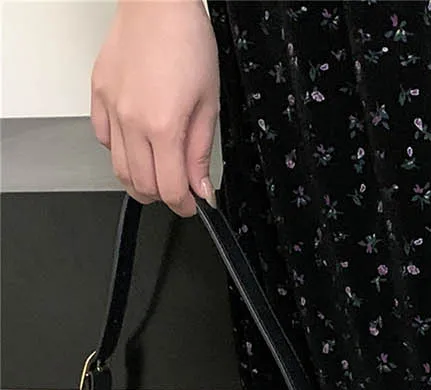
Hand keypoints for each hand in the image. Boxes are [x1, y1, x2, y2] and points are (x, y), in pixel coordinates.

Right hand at [90, 0, 219, 217]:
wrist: (158, 3)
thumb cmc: (187, 43)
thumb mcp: (208, 104)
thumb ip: (200, 153)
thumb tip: (201, 189)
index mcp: (163, 126)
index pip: (169, 188)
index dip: (184, 205)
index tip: (193, 205)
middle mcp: (132, 121)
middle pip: (141, 185)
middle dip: (163, 196)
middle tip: (179, 190)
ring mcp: (111, 108)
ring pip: (119, 168)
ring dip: (140, 180)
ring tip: (158, 173)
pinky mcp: (98, 94)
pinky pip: (103, 139)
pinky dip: (120, 151)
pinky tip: (136, 144)